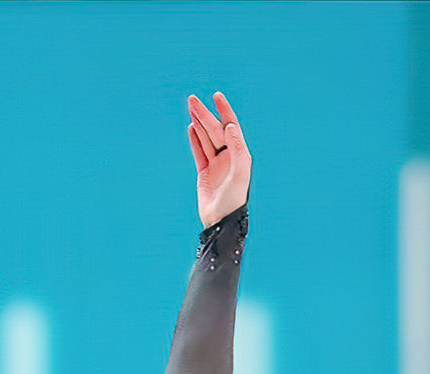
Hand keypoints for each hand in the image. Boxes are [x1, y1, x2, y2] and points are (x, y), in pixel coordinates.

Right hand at [187, 90, 249, 228]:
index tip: (216, 96)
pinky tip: (191, 127)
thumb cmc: (233, 200)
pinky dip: (195, 139)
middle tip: (192, 100)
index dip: (224, 110)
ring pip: (206, 138)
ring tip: (190, 108)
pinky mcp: (205, 173)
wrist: (221, 222)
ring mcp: (216, 164)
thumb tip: (230, 126)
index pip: (231, 126)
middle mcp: (228, 157)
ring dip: (198, 122)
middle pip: (215, 130)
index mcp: (239, 155)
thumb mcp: (239, 173)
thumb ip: (236, 148)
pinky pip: (199, 152)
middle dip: (204, 114)